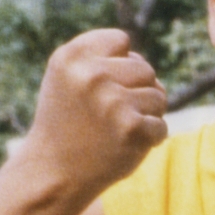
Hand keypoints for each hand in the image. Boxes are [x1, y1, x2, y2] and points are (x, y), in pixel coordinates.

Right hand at [23, 28, 168, 207]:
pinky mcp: (132, 129)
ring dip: (145, 115)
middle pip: (145, 69)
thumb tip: (144, 64)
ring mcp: (113, 102)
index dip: (117, 65)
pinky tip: (124, 146)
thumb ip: (99, 57)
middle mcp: (91, 75)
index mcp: (72, 57)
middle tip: (111, 114)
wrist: (54, 173)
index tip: (99, 88)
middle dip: (136, 90)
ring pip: (158, 96)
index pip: (121, 41)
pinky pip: (161, 126)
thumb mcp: (67, 78)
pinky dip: (150, 139)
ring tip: (117, 130)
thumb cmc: (66, 122)